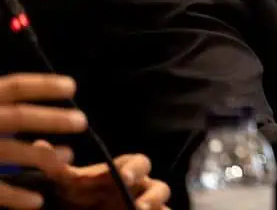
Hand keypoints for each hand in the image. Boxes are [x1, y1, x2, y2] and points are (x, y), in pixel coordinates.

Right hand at [0, 74, 87, 208]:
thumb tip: (33, 103)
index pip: (14, 87)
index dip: (44, 86)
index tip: (72, 87)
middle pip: (18, 117)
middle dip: (53, 119)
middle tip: (82, 122)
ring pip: (10, 152)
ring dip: (43, 156)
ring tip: (68, 158)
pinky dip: (16, 197)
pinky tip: (37, 201)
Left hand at [41, 143, 169, 209]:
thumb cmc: (79, 196)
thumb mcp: (66, 183)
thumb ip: (57, 167)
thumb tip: (40, 145)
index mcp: (125, 171)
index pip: (139, 162)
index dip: (135, 169)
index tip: (124, 177)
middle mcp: (141, 187)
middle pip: (159, 186)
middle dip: (152, 195)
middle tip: (139, 206)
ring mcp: (146, 204)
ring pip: (163, 205)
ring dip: (155, 208)